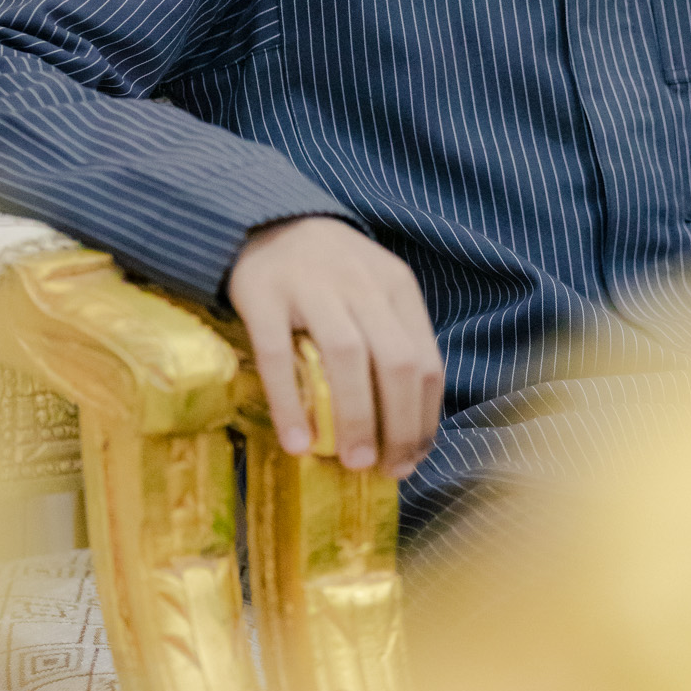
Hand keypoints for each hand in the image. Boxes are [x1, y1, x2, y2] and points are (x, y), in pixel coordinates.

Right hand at [228, 217, 442, 475]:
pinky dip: (290, 403)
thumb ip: (391, 342)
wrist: (267, 222)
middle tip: (386, 468)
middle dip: (399, 424)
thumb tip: (405, 428)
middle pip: (396, 361)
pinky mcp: (264, 295)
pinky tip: (297, 442)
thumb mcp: (374, 292)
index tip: (413, 458)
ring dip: (356, 417)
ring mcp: (312, 286)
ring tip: (352, 462)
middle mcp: (362, 284)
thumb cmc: (330, 273)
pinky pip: (278, 356)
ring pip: (348, 357)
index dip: (425, 417)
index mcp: (397, 287)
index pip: (426, 360)